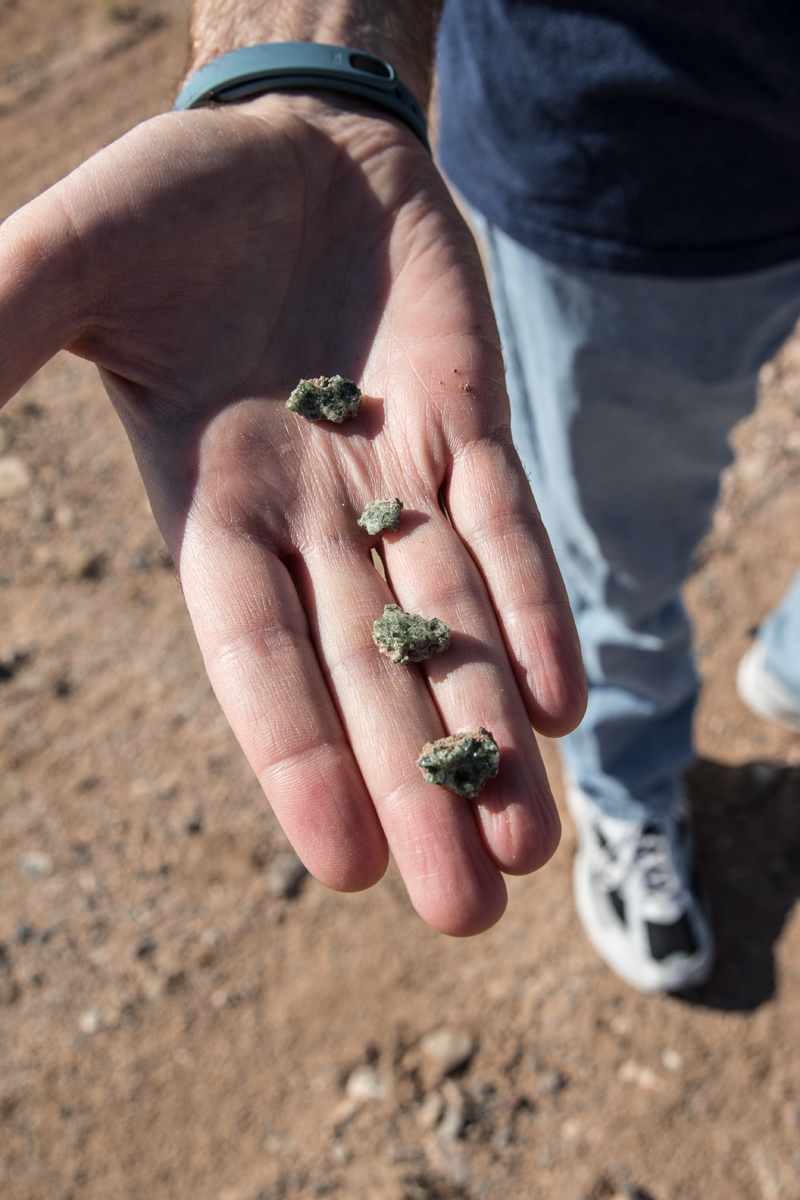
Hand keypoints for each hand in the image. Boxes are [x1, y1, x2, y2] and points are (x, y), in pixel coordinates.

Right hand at [0, 94, 585, 934]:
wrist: (289, 144)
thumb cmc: (170, 200)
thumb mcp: (68, 262)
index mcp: (211, 507)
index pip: (257, 653)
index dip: (298, 752)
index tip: (344, 860)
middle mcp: (309, 518)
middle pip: (372, 675)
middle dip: (419, 787)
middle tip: (466, 915)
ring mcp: (396, 476)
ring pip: (451, 625)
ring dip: (493, 730)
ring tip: (531, 848)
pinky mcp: (467, 425)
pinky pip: (506, 525)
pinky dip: (534, 604)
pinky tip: (564, 699)